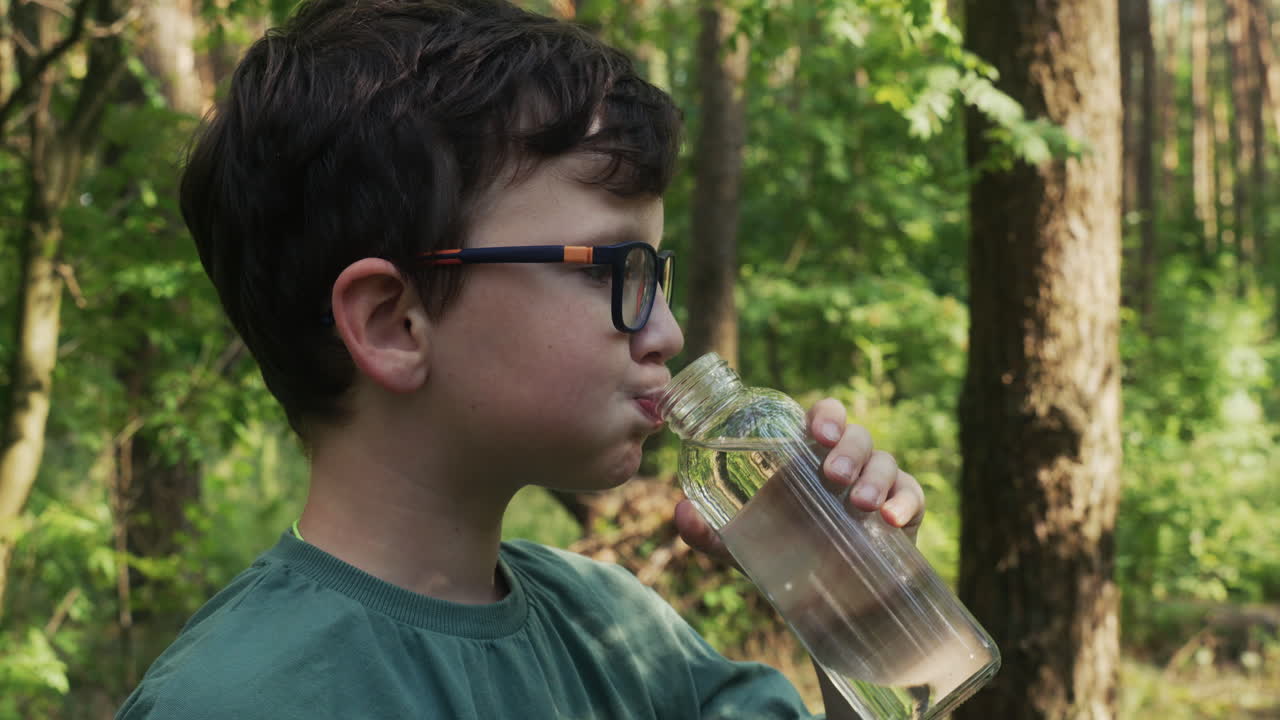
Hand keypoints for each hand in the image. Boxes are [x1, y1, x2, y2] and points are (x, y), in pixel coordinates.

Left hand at [674, 397, 926, 562]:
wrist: (830, 608)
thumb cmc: (787, 558)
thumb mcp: (745, 546)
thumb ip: (710, 532)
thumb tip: (681, 512)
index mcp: (808, 459)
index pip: (822, 419)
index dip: (825, 416)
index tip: (815, 431)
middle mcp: (845, 465)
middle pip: (856, 435)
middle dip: (848, 447)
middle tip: (832, 473)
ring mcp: (877, 487)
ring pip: (885, 460)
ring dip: (875, 476)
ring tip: (862, 504)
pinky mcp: (904, 513)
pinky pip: (913, 494)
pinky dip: (906, 501)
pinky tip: (892, 520)